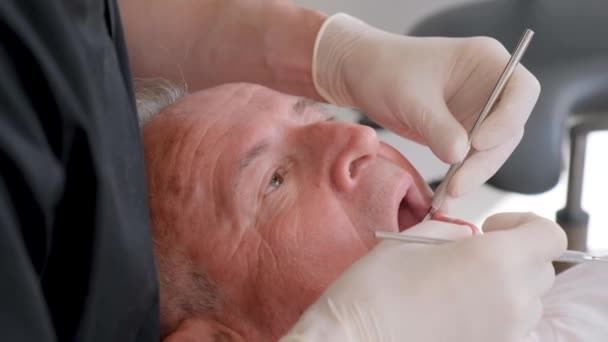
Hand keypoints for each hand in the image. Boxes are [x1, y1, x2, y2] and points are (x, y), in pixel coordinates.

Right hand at [280, 213, 565, 341]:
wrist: (356, 337)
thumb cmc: (377, 288)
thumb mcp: (414, 238)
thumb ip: (454, 230)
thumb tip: (468, 236)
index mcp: (496, 259)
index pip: (549, 235)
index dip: (524, 224)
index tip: (492, 227)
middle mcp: (511, 298)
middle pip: (541, 268)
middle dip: (514, 254)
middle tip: (473, 252)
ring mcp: (505, 331)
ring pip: (528, 300)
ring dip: (506, 284)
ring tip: (462, 282)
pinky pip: (509, 324)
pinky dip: (494, 310)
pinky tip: (455, 306)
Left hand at [313, 13, 540, 197]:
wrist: (361, 75)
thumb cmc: (385, 70)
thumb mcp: (411, 97)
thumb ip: (438, 125)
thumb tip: (460, 156)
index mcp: (486, 61)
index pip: (522, 91)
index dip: (509, 119)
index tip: (480, 141)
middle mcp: (489, 87)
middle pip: (508, 129)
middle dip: (485, 159)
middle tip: (458, 184)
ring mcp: (477, 112)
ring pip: (491, 150)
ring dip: (473, 174)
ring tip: (448, 195)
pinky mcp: (461, 133)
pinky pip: (469, 159)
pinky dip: (459, 177)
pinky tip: (444, 195)